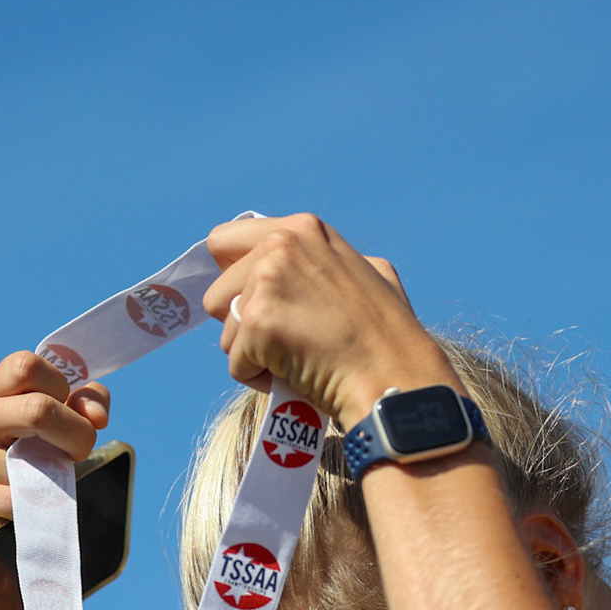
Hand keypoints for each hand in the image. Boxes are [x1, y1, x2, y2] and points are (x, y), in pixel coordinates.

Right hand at [0, 351, 111, 540]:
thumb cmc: (28, 464)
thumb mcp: (55, 424)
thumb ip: (84, 404)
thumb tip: (95, 417)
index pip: (27, 365)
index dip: (62, 388)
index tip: (69, 412)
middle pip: (38, 409)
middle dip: (76, 434)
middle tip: (79, 453)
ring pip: (33, 461)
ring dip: (54, 477)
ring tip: (45, 482)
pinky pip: (19, 498)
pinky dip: (37, 506)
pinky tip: (28, 507)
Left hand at [203, 214, 458, 425]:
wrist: (393, 377)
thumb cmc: (389, 336)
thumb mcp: (369, 271)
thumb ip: (326, 260)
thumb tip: (306, 261)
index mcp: (303, 229)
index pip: (224, 242)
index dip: (233, 279)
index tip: (258, 303)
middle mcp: (280, 246)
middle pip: (217, 294)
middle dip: (242, 324)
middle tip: (286, 339)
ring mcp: (267, 282)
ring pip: (224, 332)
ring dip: (252, 354)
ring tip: (295, 360)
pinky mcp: (257, 323)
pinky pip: (236, 364)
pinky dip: (260, 379)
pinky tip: (296, 376)